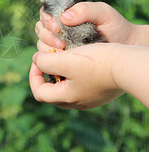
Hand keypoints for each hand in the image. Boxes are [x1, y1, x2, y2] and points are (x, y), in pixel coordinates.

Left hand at [30, 43, 148, 108]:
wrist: (126, 65)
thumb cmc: (96, 62)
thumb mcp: (66, 60)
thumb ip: (46, 61)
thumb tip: (36, 60)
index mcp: (67, 98)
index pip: (39, 92)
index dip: (33, 74)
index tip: (38, 59)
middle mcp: (77, 102)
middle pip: (52, 91)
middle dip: (46, 73)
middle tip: (49, 58)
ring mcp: (88, 98)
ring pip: (65, 87)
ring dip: (59, 72)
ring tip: (63, 57)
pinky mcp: (97, 91)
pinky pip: (78, 84)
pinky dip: (72, 73)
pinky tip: (77, 60)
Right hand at [35, 2, 136, 50]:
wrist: (126, 45)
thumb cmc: (114, 25)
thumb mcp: (102, 12)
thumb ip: (84, 9)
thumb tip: (63, 17)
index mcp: (66, 14)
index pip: (46, 13)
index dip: (47, 20)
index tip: (57, 27)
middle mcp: (61, 28)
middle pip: (41, 29)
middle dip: (46, 35)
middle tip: (60, 43)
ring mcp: (62, 43)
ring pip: (42, 44)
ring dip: (47, 47)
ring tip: (63, 51)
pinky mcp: (65, 57)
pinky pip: (51, 58)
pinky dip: (52, 59)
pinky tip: (62, 61)